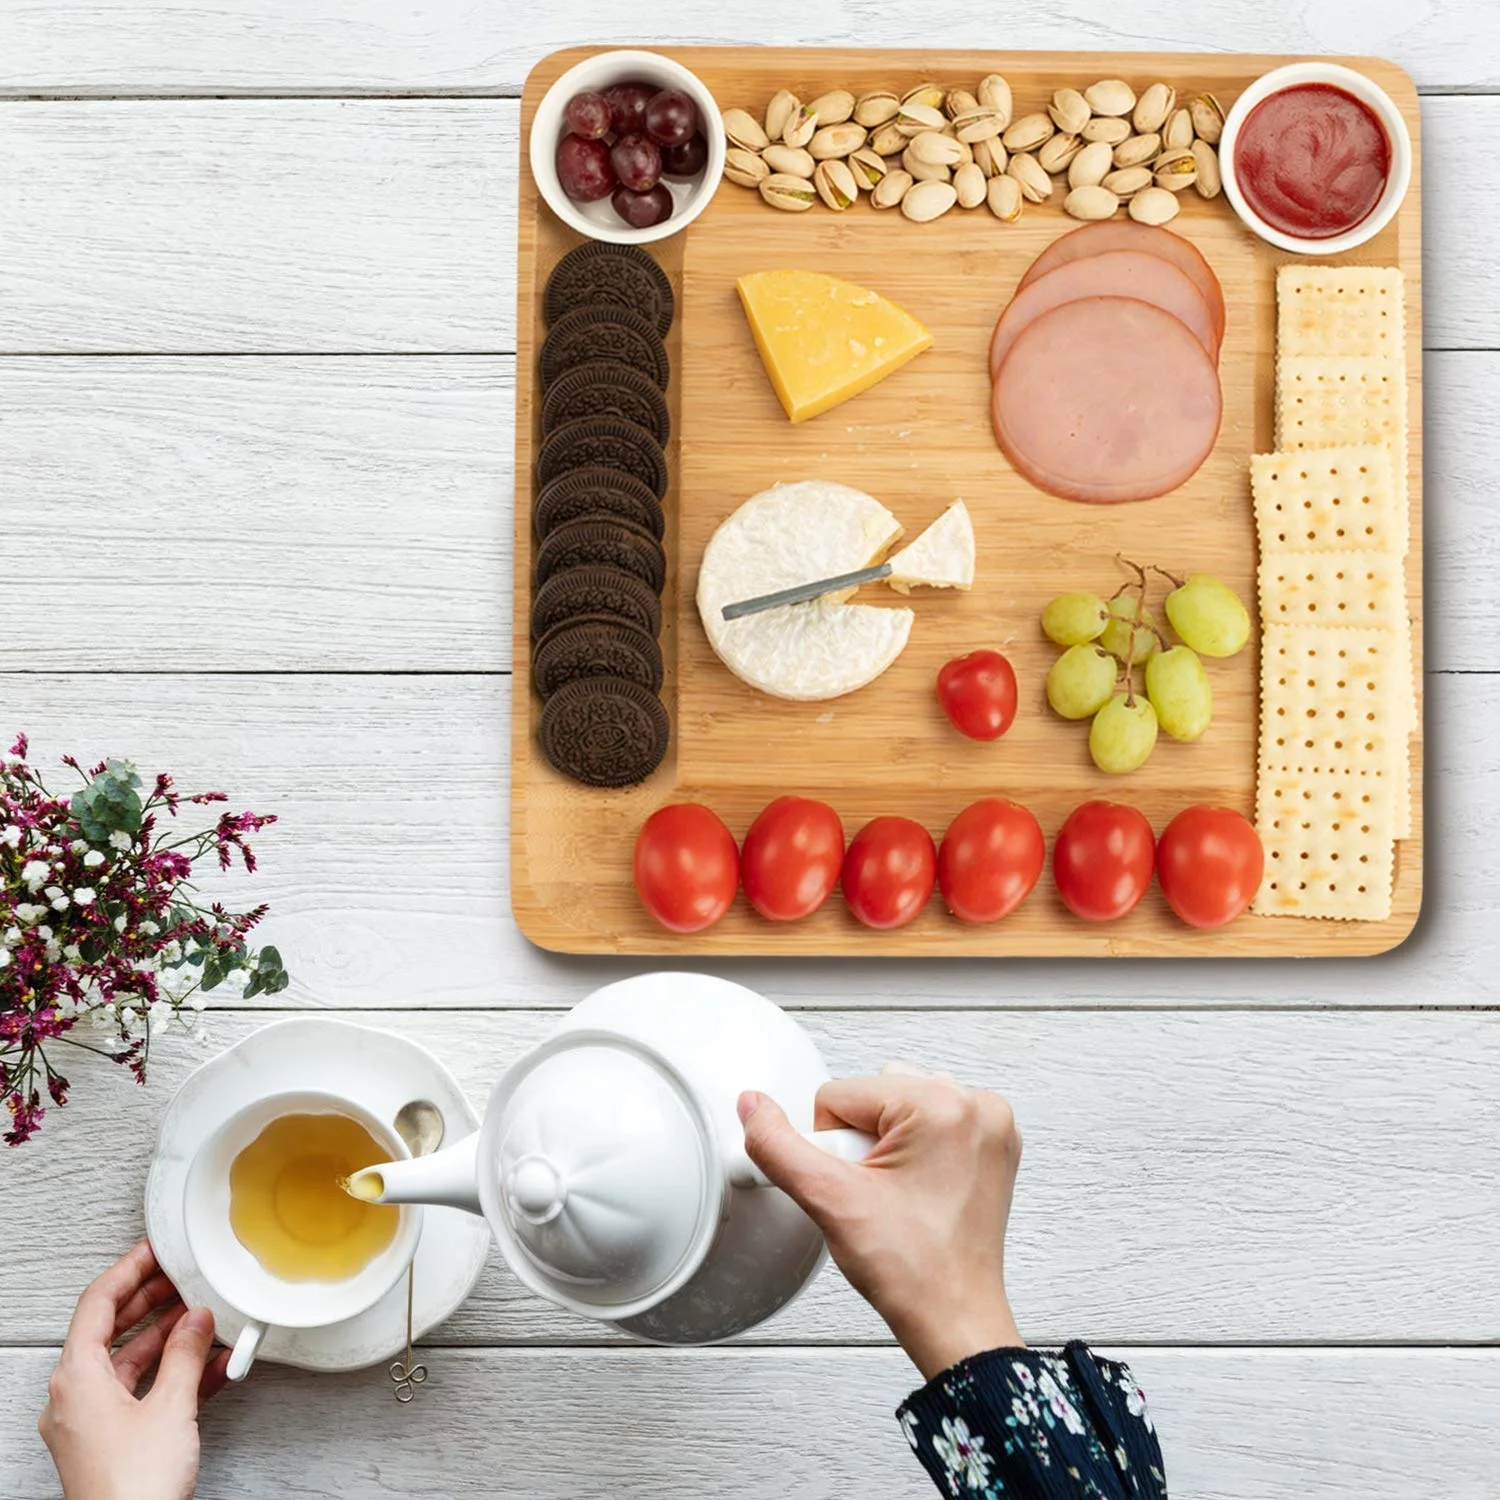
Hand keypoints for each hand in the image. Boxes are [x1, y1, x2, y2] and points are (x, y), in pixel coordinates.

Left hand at [39, 1240, 230, 1499]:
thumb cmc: (132, 1488)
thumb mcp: (171, 1407)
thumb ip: (186, 1355)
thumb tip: (196, 1321)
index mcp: (76, 1379)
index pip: (96, 1304)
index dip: (128, 1271)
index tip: (154, 1250)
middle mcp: (76, 1397)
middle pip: (111, 1330)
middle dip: (152, 1302)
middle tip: (184, 1277)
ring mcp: (93, 1421)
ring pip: (130, 1362)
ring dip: (170, 1339)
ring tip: (207, 1318)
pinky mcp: (112, 1442)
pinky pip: (142, 1393)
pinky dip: (174, 1375)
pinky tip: (211, 1367)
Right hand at [739, 1068, 1022, 1380]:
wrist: (955, 1319)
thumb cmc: (915, 1274)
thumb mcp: (830, 1202)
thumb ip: (779, 1147)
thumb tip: (753, 1107)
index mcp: (944, 1106)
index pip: (840, 1093)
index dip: (832, 1147)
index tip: (860, 1188)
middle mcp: (976, 1105)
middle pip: (873, 1094)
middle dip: (860, 1143)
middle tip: (880, 1194)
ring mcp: (990, 1123)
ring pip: (898, 1104)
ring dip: (885, 1143)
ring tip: (898, 1194)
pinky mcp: (991, 1142)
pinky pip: (929, 1119)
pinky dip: (914, 1147)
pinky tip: (916, 1190)